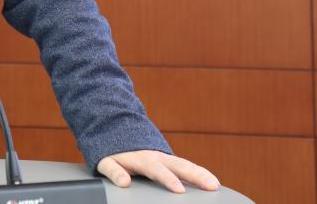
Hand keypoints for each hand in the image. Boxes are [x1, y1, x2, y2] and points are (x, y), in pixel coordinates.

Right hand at [97, 150, 219, 193]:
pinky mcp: (109, 160)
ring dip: (165, 177)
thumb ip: (166, 173)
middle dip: (193, 175)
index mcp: (159, 158)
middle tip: (209, 186)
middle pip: (174, 165)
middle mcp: (148, 157)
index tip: (216, 185)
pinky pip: (113, 167)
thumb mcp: (149, 162)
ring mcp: (130, 158)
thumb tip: (187, 186)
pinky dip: (119, 174)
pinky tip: (125, 183)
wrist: (101, 128)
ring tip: (178, 189)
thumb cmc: (130, 153)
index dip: (200, 174)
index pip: (184, 166)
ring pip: (149, 166)